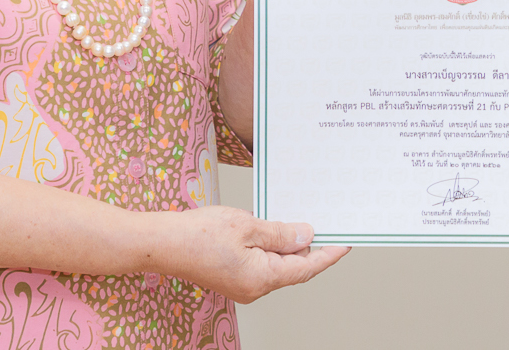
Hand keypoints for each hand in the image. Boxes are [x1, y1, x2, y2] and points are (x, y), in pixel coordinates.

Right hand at [146, 206, 349, 302]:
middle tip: (329, 223)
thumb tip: (306, 236)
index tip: (346, 242)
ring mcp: (243, 285)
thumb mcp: (247, 225)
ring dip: (290, 245)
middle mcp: (255, 288)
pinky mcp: (233, 278)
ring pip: (278, 265)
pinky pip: (262, 263)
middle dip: (311, 247)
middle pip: (294, 268)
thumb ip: (280, 233)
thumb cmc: (199, 233)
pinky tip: (276, 228)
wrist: (162, 244)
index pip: (307, 268)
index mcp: (262, 278)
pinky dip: (273, 248)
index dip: (329, 254)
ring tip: (303, 221)